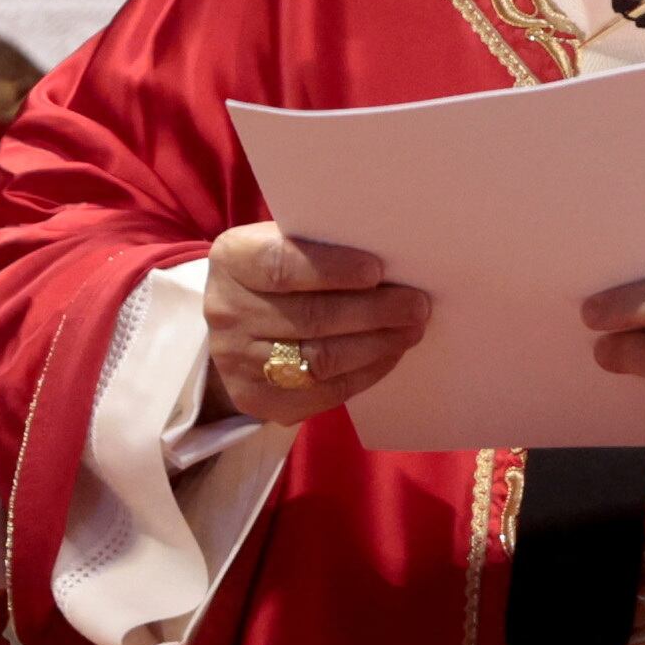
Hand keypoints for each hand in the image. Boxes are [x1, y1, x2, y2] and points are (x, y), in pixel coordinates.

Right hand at [204, 221, 430, 425]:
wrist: (235, 327)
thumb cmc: (277, 276)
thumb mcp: (283, 245)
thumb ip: (321, 246)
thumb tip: (392, 256)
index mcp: (233, 260)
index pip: (281, 266)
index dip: (332, 270)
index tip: (377, 270)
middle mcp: (227, 311)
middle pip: (309, 317)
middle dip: (372, 312)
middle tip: (416, 305)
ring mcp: (238, 361)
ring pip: (320, 359)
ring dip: (376, 345)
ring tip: (411, 329)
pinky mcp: (257, 399)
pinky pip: (323, 392)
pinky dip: (365, 373)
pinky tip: (389, 354)